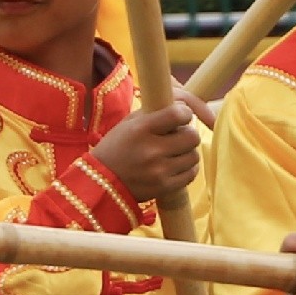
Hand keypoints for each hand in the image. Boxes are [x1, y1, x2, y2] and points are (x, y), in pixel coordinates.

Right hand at [90, 97, 209, 205]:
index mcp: (141, 129)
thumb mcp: (128, 124)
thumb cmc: (115, 148)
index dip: (185, 114)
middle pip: (192, 137)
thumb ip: (154, 113)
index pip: (178, 115)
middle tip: (178, 137)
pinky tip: (176, 166)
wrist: (101, 183)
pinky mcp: (165, 187)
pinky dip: (187, 169)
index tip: (182, 117)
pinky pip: (191, 174)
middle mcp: (152, 150)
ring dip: (188, 152)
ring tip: (175, 153)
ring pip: (194, 156)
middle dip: (188, 134)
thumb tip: (183, 107)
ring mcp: (160, 171)